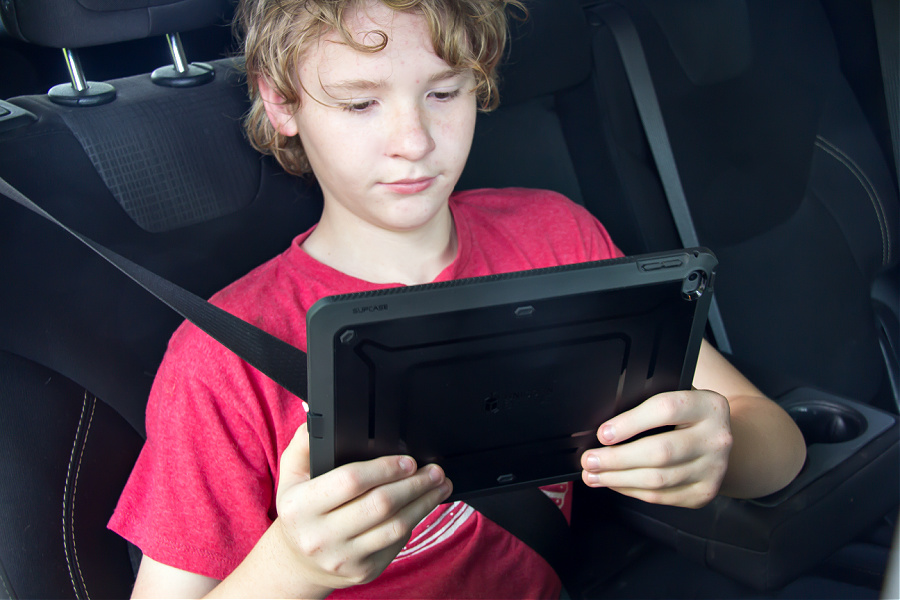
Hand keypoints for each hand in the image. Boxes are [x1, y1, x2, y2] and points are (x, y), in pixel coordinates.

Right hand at [273, 423, 452, 592]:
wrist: (298, 560)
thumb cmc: (300, 510)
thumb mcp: (291, 474)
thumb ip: (305, 442)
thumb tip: (317, 412)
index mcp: (301, 506)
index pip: (351, 481)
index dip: (385, 468)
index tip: (408, 460)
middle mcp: (320, 536)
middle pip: (381, 505)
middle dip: (415, 484)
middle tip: (435, 470)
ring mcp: (343, 558)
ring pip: (396, 527)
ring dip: (425, 503)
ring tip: (440, 486)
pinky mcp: (363, 572)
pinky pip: (397, 544)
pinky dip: (415, 522)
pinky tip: (423, 507)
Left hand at [581, 390, 732, 507]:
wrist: (721, 439)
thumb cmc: (688, 417)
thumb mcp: (678, 400)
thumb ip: (649, 408)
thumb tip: (605, 430)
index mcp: (708, 406)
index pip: (666, 409)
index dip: (630, 422)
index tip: (603, 434)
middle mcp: (716, 438)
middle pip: (660, 452)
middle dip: (616, 459)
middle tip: (589, 460)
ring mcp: (713, 468)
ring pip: (658, 479)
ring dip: (618, 479)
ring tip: (594, 475)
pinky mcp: (704, 492)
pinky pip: (661, 496)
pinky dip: (632, 491)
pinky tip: (615, 483)